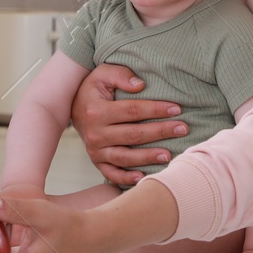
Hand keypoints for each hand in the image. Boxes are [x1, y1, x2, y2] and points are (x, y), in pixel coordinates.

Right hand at [71, 64, 187, 186]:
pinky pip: (111, 173)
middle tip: (182, 129)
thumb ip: (120, 75)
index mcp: (97, 111)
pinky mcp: (96, 161)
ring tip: (169, 155)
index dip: (155, 110)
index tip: (176, 109)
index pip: (132, 111)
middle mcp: (95, 133)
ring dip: (148, 157)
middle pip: (133, 135)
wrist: (70, 107)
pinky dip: (126, 178)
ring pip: (125, 157)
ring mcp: (95, 150)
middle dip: (160, 132)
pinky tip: (143, 177)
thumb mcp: (102, 74)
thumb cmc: (93, 89)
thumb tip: (140, 85)